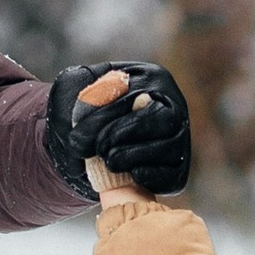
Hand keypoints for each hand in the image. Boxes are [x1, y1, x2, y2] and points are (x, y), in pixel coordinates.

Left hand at [46, 59, 192, 200]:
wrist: (90, 141)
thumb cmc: (84, 109)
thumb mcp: (74, 87)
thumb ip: (80, 89)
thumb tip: (93, 106)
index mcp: (151, 78)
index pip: (134, 95)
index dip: (105, 119)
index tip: (78, 138)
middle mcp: (173, 105)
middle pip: (161, 119)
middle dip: (125, 135)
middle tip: (98, 149)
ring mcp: (180, 137)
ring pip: (171, 147)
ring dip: (135, 156)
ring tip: (109, 161)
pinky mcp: (178, 168)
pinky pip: (173, 175)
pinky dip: (154, 177)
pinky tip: (132, 175)